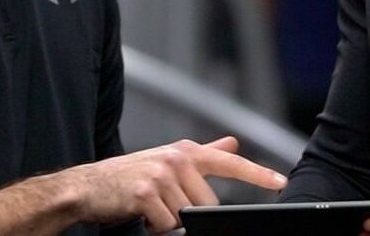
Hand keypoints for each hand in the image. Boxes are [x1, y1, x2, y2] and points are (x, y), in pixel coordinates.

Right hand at [68, 136, 287, 232]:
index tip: (281, 182)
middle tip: (163, 205)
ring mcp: (162, 174)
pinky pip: (166, 224)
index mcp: (186, 151)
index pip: (229, 162)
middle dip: (189, 213)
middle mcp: (177, 158)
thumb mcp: (169, 159)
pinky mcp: (147, 192)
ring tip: (149, 208)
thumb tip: (232, 142)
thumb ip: (204, 154)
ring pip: (186, 216)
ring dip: (169, 221)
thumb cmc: (131, 175)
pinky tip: (141, 214)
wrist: (89, 186)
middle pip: (208, 203)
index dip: (258, 174)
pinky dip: (155, 227)